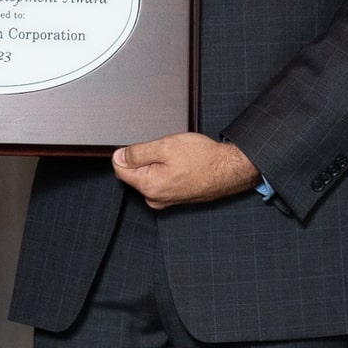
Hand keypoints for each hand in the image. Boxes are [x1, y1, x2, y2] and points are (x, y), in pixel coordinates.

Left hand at [112, 132, 257, 207]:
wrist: (228, 170)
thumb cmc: (203, 159)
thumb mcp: (165, 147)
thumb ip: (137, 153)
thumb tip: (118, 156)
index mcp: (148, 186)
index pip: (120, 169)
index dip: (127, 153)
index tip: (143, 147)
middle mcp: (154, 198)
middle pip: (134, 173)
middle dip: (145, 158)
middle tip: (166, 151)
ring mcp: (165, 200)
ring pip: (149, 176)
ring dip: (158, 164)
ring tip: (177, 159)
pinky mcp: (174, 198)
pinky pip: (161, 181)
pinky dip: (167, 171)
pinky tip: (182, 165)